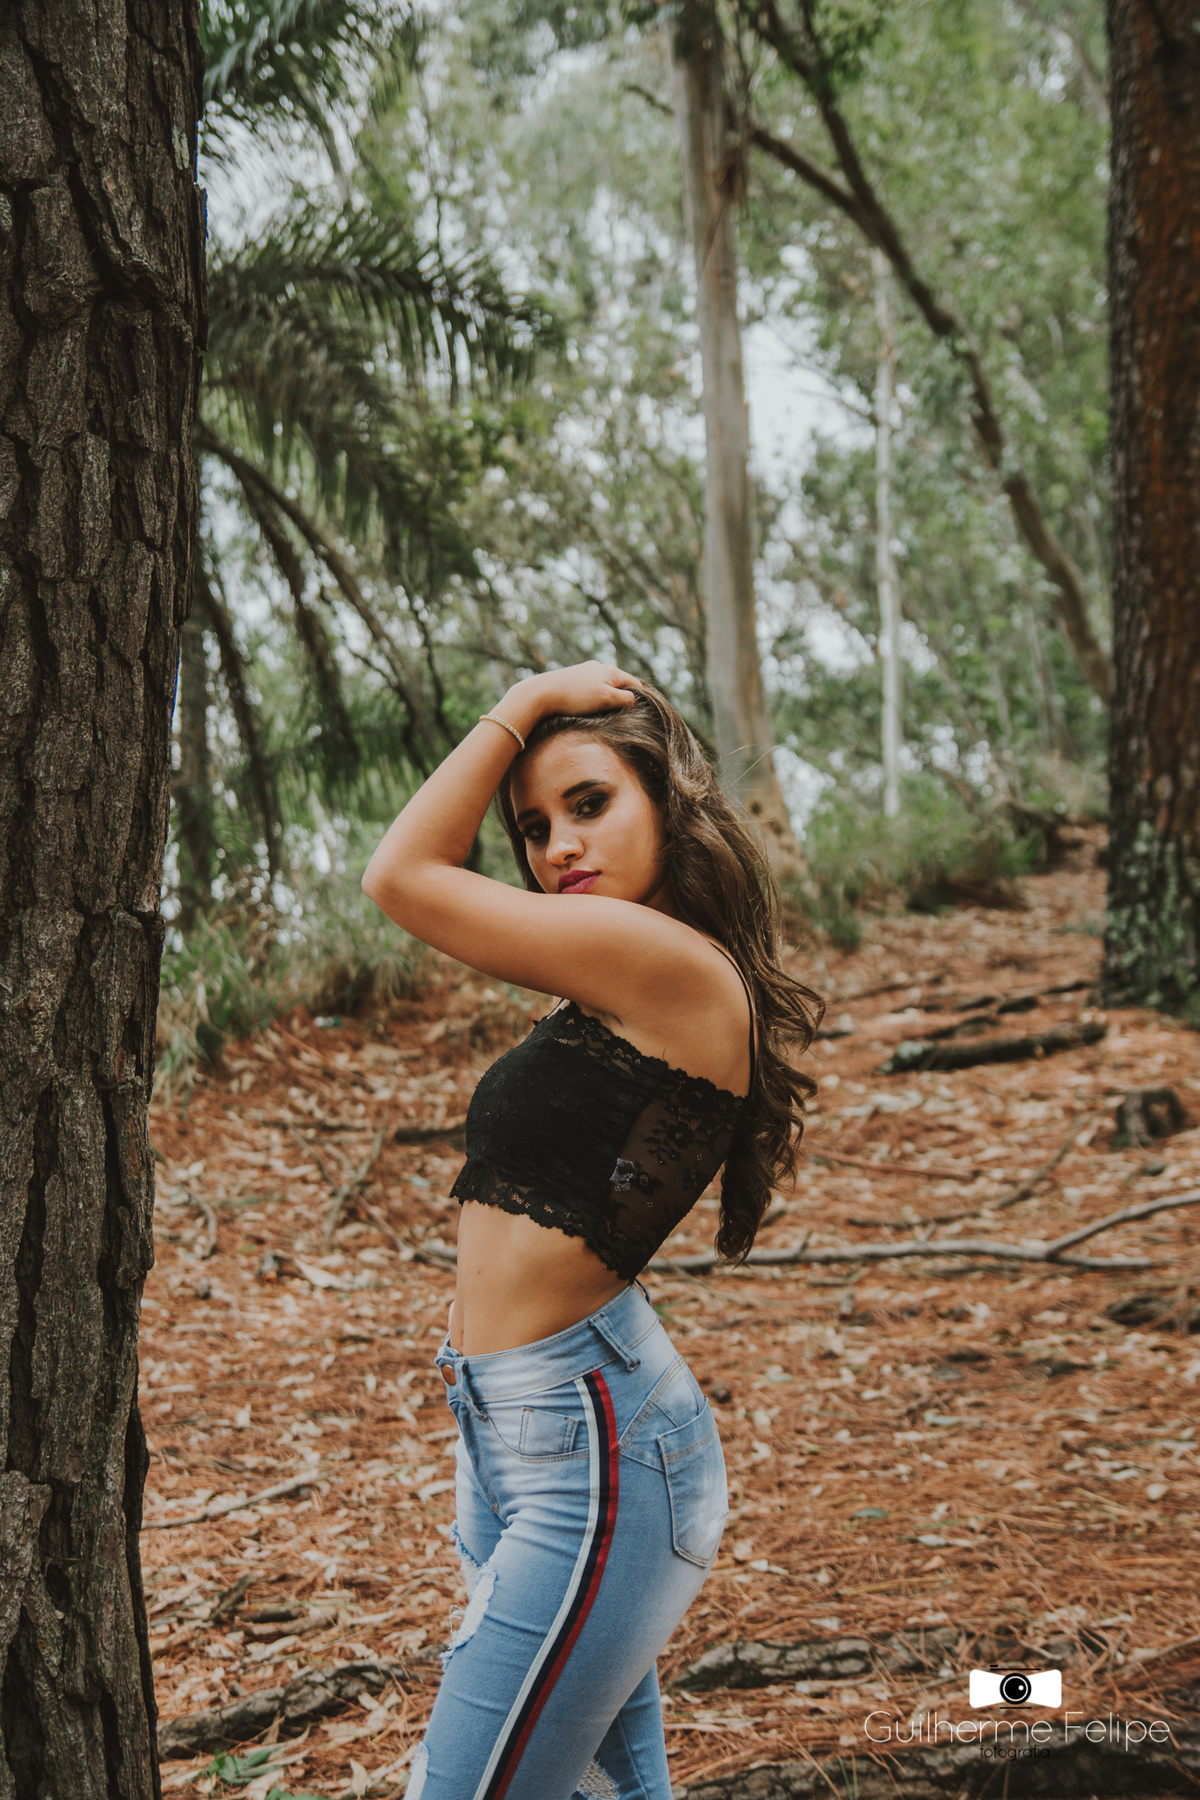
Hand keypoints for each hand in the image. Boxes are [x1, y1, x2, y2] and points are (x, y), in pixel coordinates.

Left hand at [519, 661, 643, 723]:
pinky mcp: (573, 677)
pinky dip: (593, 696)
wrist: (543, 693)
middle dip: (621, 698)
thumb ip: (625, 698)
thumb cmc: (576, 697)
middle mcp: (600, 666)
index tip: (635, 713)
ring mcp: (586, 670)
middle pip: (619, 683)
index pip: (634, 684)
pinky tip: (585, 704)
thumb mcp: (606, 699)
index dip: (638, 698)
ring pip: (604, 685)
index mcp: (611, 670)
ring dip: (606, 697)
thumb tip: (634, 699)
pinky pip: (591, 687)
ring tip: (600, 711)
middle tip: (616, 714)